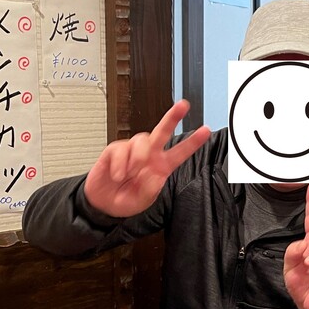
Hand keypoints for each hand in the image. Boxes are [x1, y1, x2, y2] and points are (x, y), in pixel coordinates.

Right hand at [83, 100, 210, 217]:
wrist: (102, 202)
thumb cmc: (125, 199)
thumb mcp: (141, 202)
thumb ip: (150, 191)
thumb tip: (156, 175)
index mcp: (160, 167)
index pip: (180, 152)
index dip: (193, 142)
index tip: (205, 131)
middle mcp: (148, 156)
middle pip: (162, 132)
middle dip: (173, 117)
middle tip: (183, 106)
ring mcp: (132, 151)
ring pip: (141, 140)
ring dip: (137, 157)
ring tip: (130, 172)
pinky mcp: (115, 150)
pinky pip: (120, 149)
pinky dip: (119, 164)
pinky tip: (118, 174)